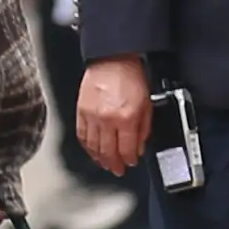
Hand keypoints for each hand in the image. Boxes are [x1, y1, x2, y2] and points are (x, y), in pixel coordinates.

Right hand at [75, 54, 153, 175]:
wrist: (113, 58)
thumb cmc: (130, 76)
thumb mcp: (146, 104)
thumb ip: (143, 128)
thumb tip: (139, 147)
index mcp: (126, 117)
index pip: (127, 149)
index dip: (129, 160)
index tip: (131, 163)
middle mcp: (107, 119)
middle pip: (108, 152)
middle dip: (114, 164)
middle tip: (117, 169)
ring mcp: (92, 116)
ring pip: (93, 147)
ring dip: (100, 158)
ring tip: (105, 163)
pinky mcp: (81, 111)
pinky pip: (82, 135)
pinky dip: (87, 146)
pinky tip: (92, 150)